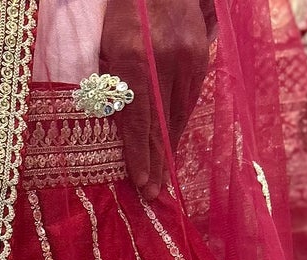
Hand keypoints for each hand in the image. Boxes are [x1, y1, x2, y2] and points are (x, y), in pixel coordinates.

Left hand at [101, 0, 212, 199]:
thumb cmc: (122, 15)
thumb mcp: (105, 47)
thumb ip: (110, 86)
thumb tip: (116, 129)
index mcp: (134, 59)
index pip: (138, 120)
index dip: (140, 155)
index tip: (141, 183)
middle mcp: (164, 60)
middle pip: (160, 124)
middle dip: (156, 162)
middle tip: (154, 194)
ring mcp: (186, 58)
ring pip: (178, 115)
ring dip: (170, 148)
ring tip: (164, 177)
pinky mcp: (200, 56)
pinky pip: (190, 99)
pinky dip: (180, 123)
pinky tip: (173, 143)